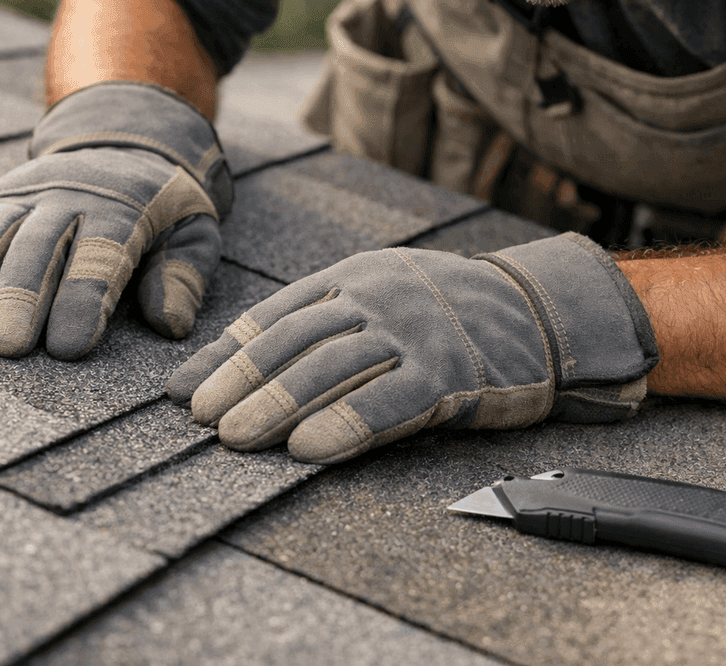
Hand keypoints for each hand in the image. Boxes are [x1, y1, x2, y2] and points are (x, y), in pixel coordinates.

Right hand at [0, 82, 231, 358]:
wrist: (123, 138)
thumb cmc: (164, 204)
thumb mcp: (195, 228)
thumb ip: (185, 274)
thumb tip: (171, 324)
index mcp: (122, 208)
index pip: (101, 255)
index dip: (83, 299)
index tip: (69, 348)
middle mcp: (65, 198)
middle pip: (36, 248)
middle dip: (17, 299)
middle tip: (2, 348)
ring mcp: (21, 196)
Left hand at [167, 233, 658, 462]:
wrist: (539, 308)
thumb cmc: (445, 312)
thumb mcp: (379, 298)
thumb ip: (317, 325)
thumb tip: (235, 364)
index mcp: (354, 276)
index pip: (277, 315)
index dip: (227, 354)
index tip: (186, 391)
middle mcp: (377, 296)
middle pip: (296, 340)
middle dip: (241, 382)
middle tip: (201, 419)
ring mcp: (413, 332)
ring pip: (332, 367)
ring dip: (277, 404)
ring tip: (235, 440)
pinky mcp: (448, 373)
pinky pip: (388, 400)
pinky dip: (345, 424)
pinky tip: (307, 449)